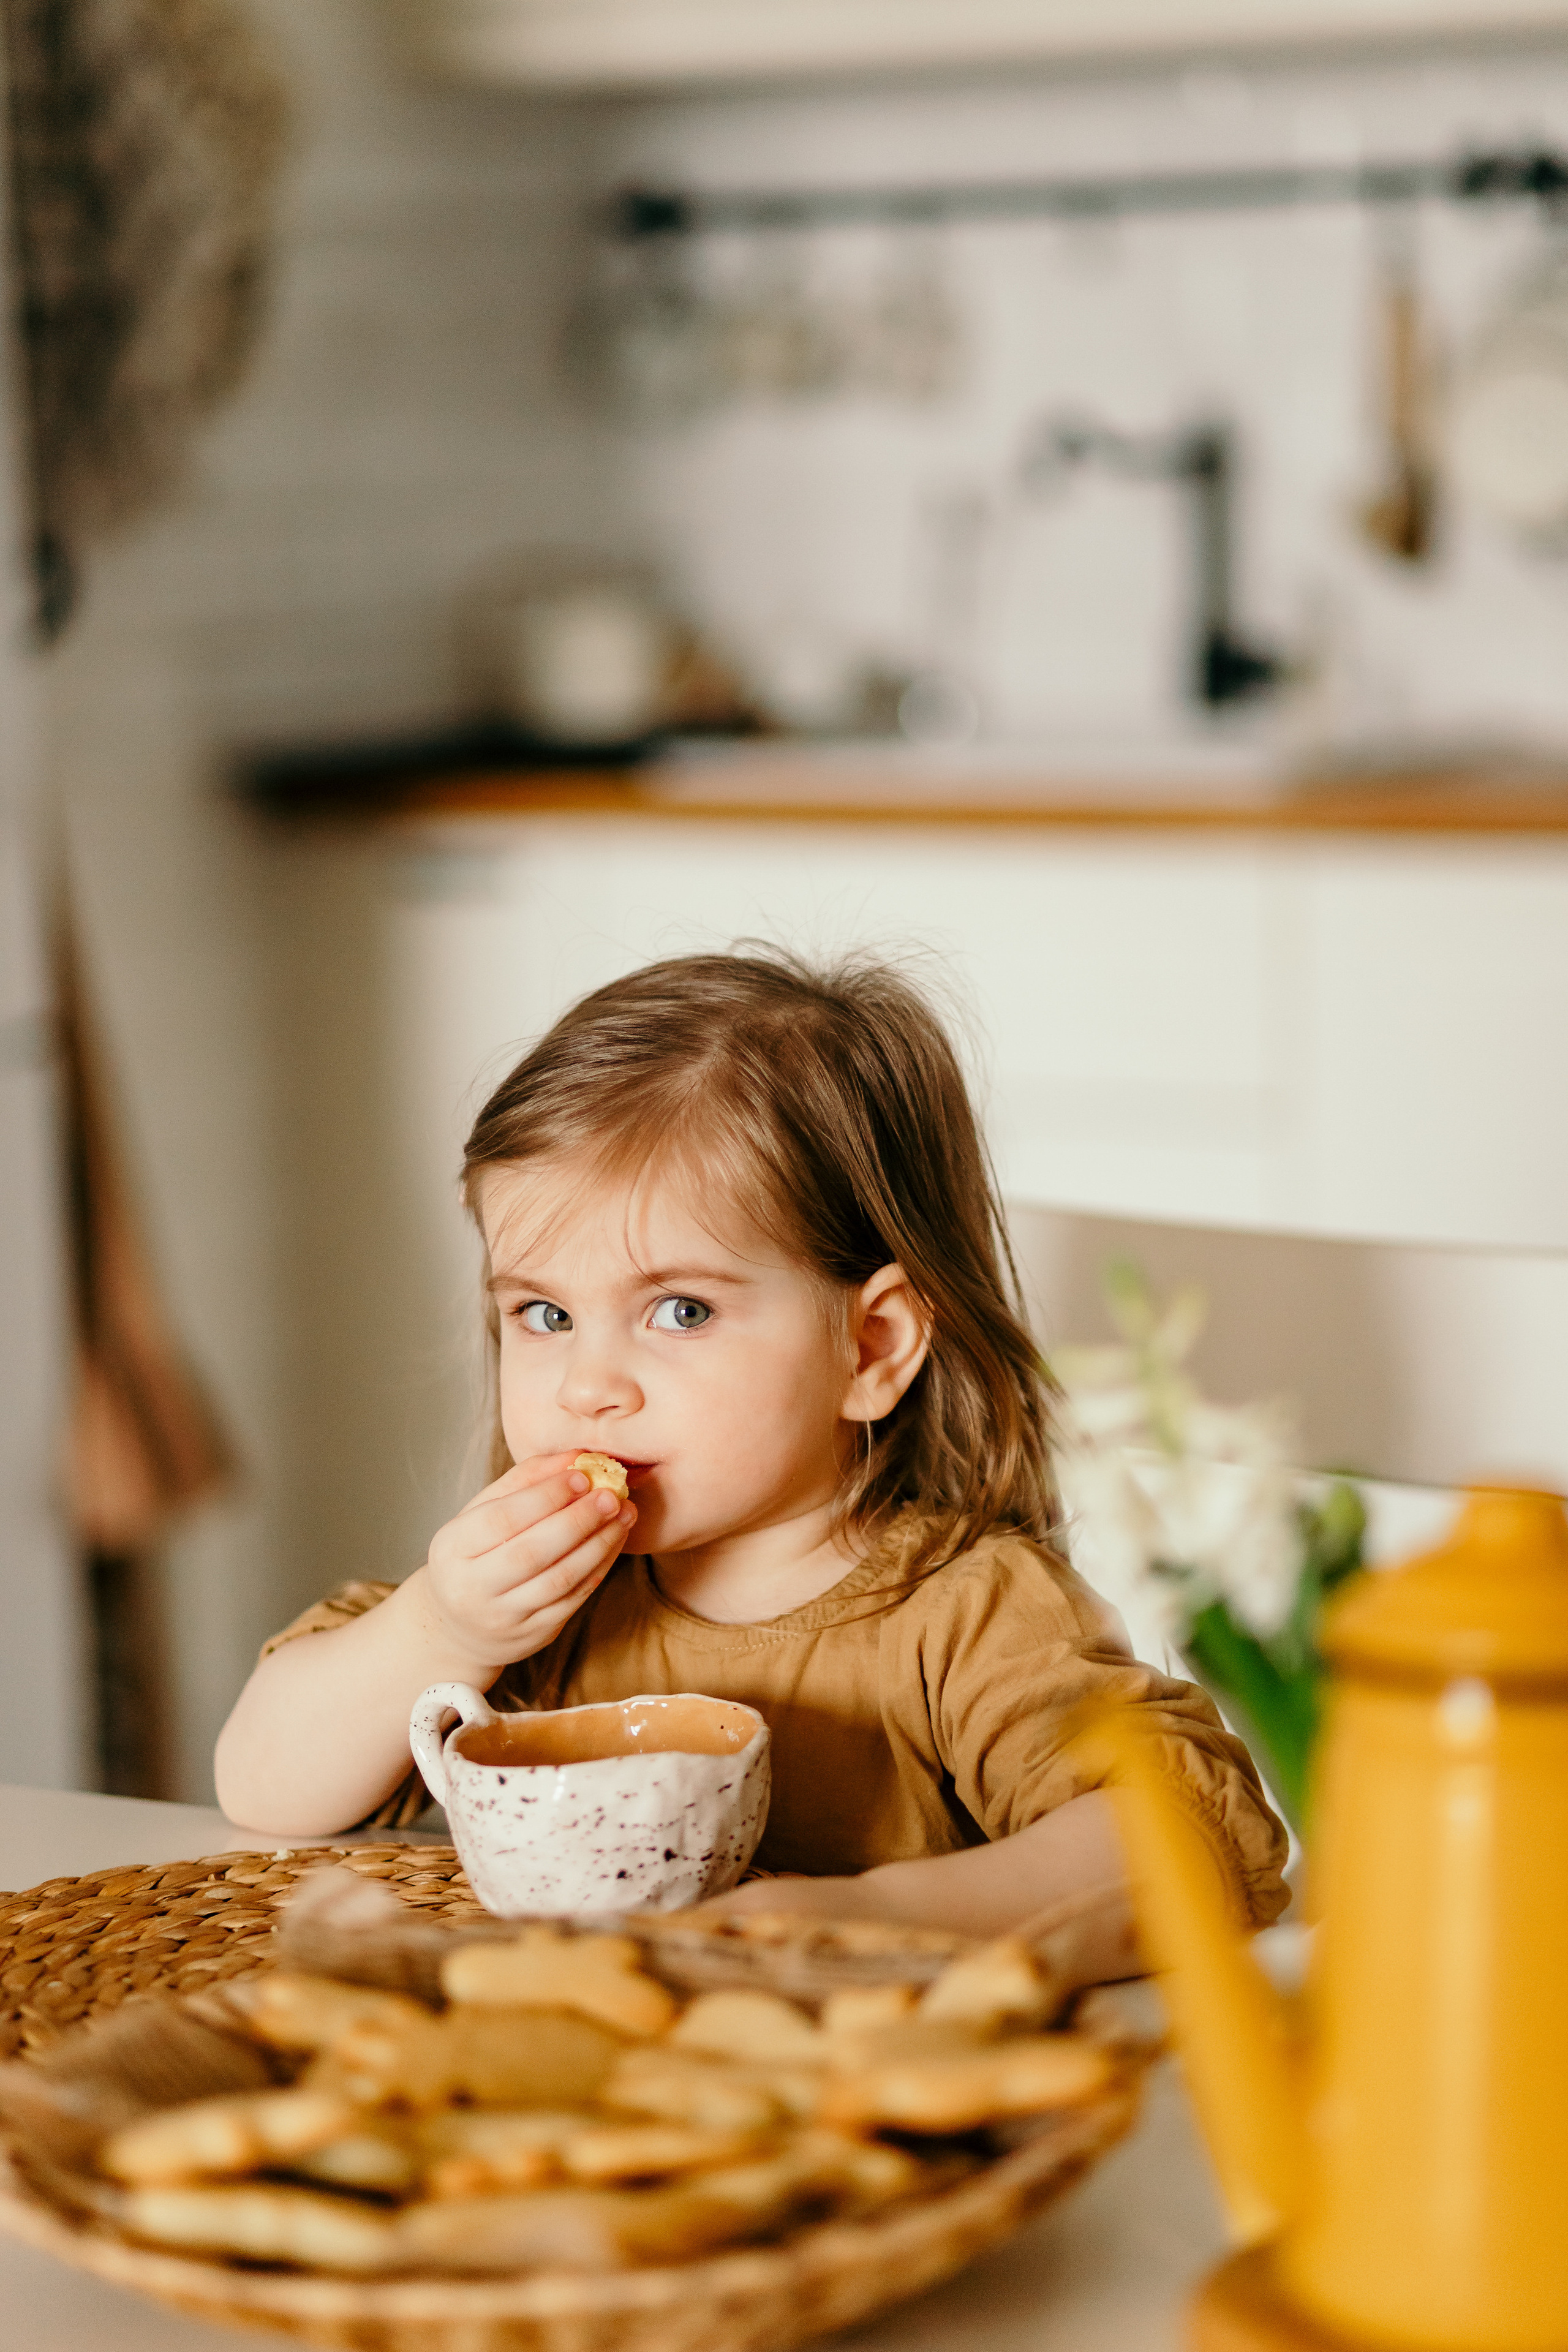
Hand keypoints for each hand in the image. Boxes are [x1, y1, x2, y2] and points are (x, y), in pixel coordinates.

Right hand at [422, 1453, 635, 1680]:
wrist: (459, 1627)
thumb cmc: (474, 1555)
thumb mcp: (480, 1514)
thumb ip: (523, 1481)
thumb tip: (573, 1456)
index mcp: (452, 1548)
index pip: (503, 1518)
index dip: (546, 1496)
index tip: (581, 1475)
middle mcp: (472, 1587)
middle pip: (532, 1552)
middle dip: (579, 1520)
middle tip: (612, 1494)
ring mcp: (504, 1617)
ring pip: (559, 1579)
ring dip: (598, 1544)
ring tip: (623, 1514)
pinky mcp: (533, 1635)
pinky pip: (573, 1599)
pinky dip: (599, 1567)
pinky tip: (613, 1542)